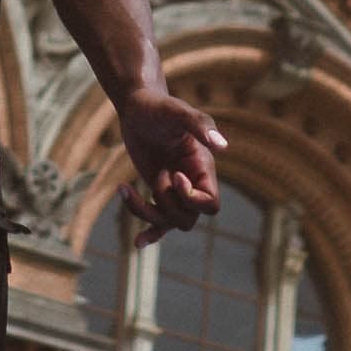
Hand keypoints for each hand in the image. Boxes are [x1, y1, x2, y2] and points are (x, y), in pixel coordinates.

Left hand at [114, 87, 224, 245]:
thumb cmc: (159, 106)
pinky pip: (159, 223)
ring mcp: (174, 190)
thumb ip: (200, 126)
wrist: (137, 107)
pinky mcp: (158, 193)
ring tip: (126, 190)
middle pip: (189, 219)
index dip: (191, 199)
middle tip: (158, 176)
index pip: (210, 204)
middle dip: (168, 205)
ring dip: (147, 213)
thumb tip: (224, 147)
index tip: (172, 175)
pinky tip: (137, 244)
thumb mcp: (178, 112)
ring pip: (170, 223)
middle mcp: (192, 182)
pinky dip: (149, 233)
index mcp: (203, 167)